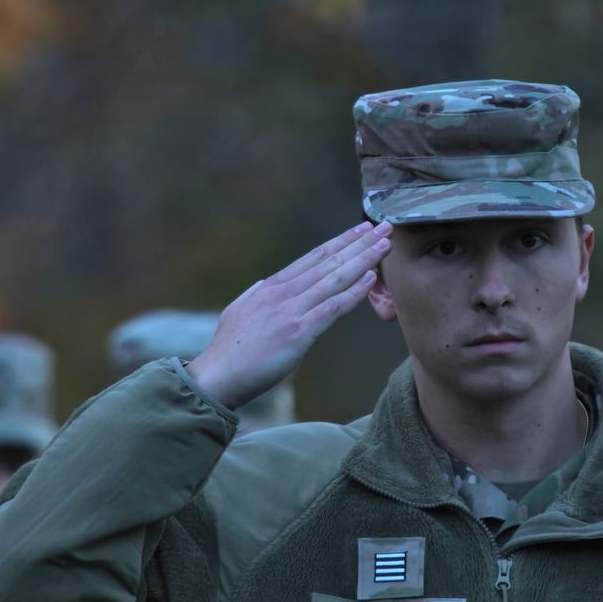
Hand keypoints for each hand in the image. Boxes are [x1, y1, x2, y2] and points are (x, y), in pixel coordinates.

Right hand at [188, 221, 392, 408]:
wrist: (217, 375)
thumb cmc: (229, 351)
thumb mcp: (240, 311)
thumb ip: (256, 296)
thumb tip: (264, 285)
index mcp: (271, 287)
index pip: (313, 257)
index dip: (340, 242)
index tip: (360, 230)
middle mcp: (283, 292)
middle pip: (328, 261)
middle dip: (359, 242)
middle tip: (384, 227)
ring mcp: (291, 310)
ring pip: (334, 278)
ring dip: (363, 259)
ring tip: (385, 244)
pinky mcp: (298, 331)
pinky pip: (333, 307)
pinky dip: (354, 291)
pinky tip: (370, 278)